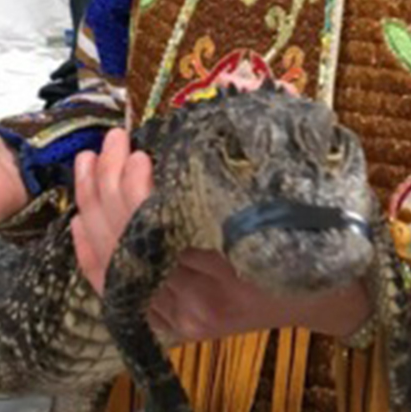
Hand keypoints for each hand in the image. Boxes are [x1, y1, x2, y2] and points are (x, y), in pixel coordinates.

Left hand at [72, 129, 371, 342]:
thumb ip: (263, 151)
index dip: (137, 191)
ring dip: (93, 210)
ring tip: (90, 162)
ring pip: (115, 266)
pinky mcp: (170, 326)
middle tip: (111, 144)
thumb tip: (262, 85)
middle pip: (132, 244)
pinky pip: (116, 292)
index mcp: (237, 267)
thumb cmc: (315, 231)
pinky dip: (90, 254)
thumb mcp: (296, 190)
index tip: (139, 152)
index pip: (164, 229)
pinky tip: (79, 218)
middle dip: (109, 187)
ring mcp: (183, 318)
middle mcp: (205, 302)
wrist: (332, 294)